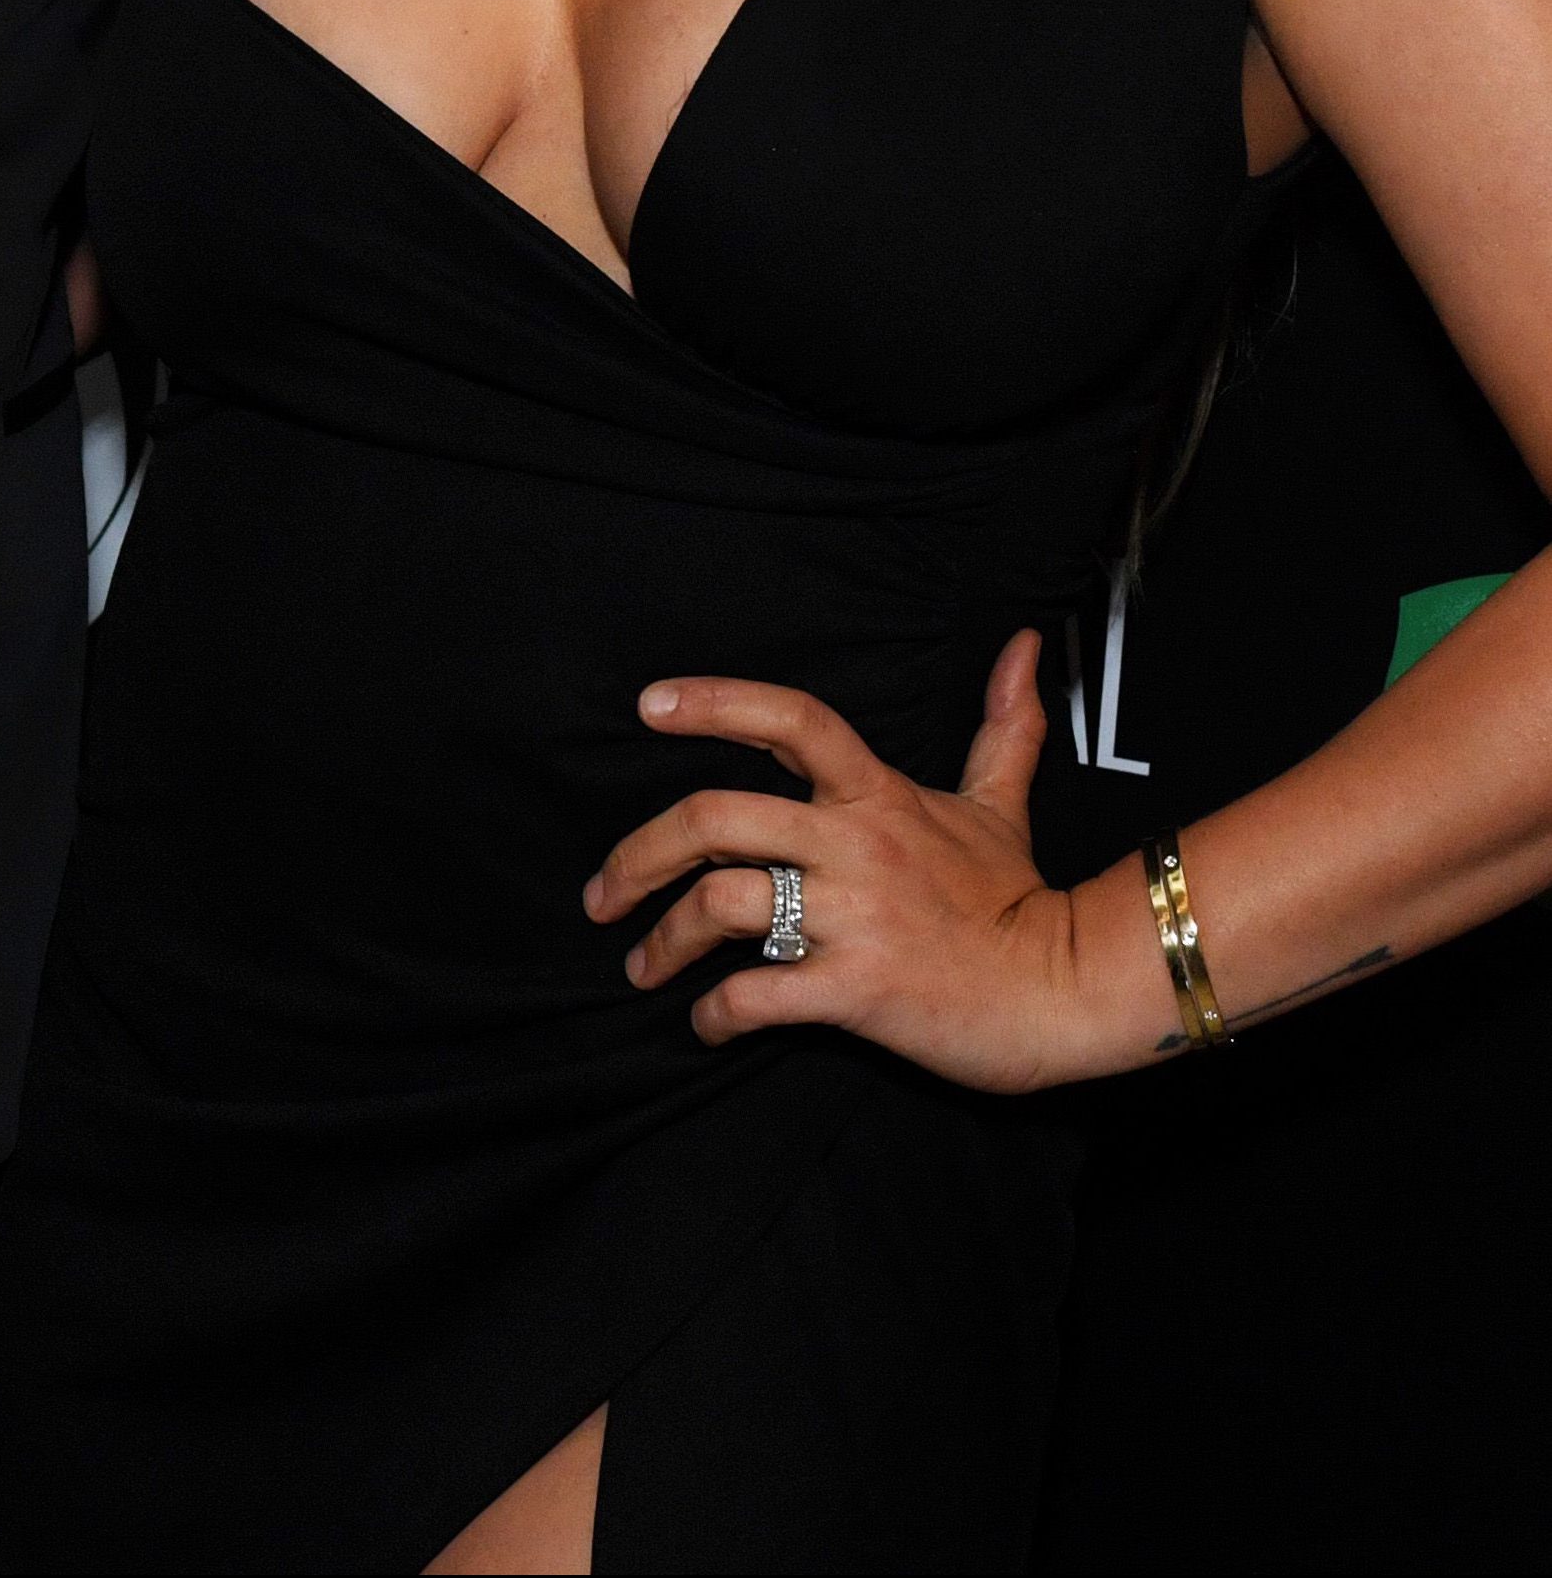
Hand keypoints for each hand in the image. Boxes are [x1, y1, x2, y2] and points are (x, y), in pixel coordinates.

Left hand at [582, 631, 1102, 1094]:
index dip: (715, 701)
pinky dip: (716, 1012)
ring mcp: (852, 917)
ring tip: (641, 968)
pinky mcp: (856, 990)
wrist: (1065, 991)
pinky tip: (705, 1020)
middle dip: (639, 854)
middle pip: (715, 818)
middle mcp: (855, 845)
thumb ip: (1001, 725)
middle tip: (601, 894)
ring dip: (664, 941)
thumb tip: (1023, 645)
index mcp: (877, 794)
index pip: (790, 720)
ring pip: (721, 907)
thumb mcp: (1001, 801)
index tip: (648, 705)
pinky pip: (758, 995)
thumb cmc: (1019, 898)